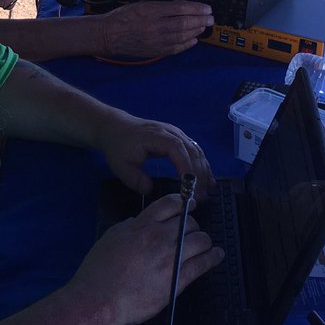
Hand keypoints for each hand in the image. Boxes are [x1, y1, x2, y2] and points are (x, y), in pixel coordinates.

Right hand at [68, 193, 223, 324]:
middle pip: (188, 222)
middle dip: (193, 224)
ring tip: (206, 243)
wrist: (100, 299)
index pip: (169, 204)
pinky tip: (216, 255)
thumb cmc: (98, 272)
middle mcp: (158, 237)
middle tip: (193, 230)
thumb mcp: (110, 238)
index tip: (189, 203)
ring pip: (200, 240)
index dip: (183, 202)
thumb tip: (137, 222)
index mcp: (141, 225)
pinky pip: (203, 264)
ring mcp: (170, 258)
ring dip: (205, 240)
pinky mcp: (178, 279)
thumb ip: (128, 228)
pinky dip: (213, 257)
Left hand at [96, 114, 212, 196]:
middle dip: (199, 175)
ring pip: (197, 152)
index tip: (189, 188)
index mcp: (157, 137)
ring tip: (205, 193)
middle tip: (200, 198)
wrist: (116, 127)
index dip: (186, 167)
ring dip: (203, 172)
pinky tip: (208, 180)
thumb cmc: (118, 145)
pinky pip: (195, 151)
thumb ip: (135, 180)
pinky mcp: (179, 138)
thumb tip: (151, 190)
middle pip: (192, 152)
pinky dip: (202, 166)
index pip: (178, 150)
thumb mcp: (120, 166)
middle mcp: (172, 133)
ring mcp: (177, 134)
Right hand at [97, 0, 212, 58]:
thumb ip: (162, 5)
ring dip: (196, 31)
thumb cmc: (122, 17)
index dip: (197, 9)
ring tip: (204, 27)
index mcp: (151, 11)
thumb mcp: (142, 4)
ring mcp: (155, 40)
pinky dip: (187, 44)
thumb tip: (181, 4)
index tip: (207, 8)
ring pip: (183, 36)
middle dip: (201, 20)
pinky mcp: (155, 51)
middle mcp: (155, 26)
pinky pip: (175, 48)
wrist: (108, 35)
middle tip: (211, 18)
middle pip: (185, 23)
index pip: (180, 9)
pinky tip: (194, 40)